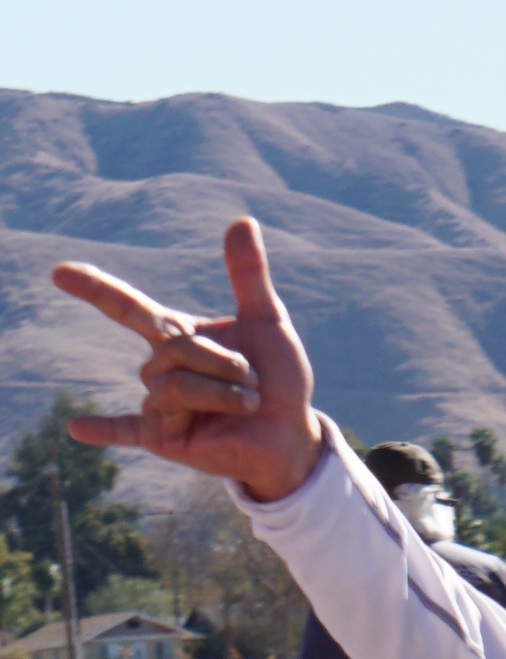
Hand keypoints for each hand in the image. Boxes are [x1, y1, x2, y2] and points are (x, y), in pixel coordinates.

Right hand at [52, 216, 321, 501]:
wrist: (291, 434)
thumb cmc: (278, 380)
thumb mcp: (268, 321)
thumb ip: (249, 276)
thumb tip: (242, 220)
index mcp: (178, 337)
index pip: (128, 307)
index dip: (96, 288)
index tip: (60, 272)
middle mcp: (163, 369)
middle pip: (173, 350)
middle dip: (220, 362)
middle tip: (254, 380)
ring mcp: (161, 405)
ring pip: (173, 386)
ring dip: (218, 392)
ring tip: (248, 404)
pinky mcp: (166, 438)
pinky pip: (129, 430)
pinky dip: (104, 429)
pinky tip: (75, 429)